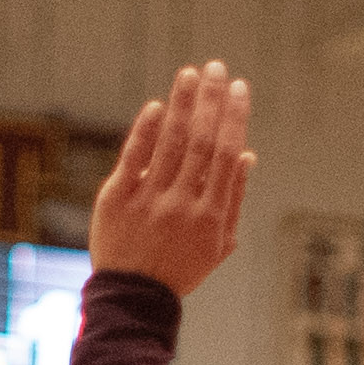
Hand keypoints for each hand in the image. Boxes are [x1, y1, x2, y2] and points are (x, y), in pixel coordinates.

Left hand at [82, 60, 252, 292]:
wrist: (134, 297)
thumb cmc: (181, 267)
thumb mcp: (218, 242)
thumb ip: (233, 197)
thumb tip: (246, 153)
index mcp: (211, 214)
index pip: (225, 154)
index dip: (233, 117)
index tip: (239, 87)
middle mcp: (182, 203)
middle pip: (199, 141)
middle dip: (210, 101)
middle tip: (216, 67)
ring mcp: (148, 200)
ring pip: (169, 144)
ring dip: (181, 105)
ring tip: (189, 74)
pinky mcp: (117, 198)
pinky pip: (134, 158)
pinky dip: (146, 130)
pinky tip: (157, 106)